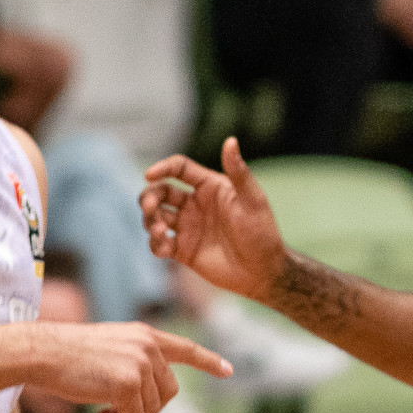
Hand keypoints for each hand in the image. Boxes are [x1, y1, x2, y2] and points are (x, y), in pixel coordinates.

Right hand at [29, 319, 230, 412]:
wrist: (41, 352)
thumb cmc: (66, 355)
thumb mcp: (109, 350)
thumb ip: (134, 363)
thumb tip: (151, 395)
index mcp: (143, 334)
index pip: (184, 348)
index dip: (207, 361)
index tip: (228, 370)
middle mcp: (148, 345)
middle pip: (168, 393)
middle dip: (146, 410)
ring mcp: (140, 363)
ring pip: (152, 410)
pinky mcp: (128, 383)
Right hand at [142, 137, 292, 300]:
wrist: (263, 271)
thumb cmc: (262, 232)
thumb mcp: (252, 200)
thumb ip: (239, 172)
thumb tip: (231, 140)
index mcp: (209, 187)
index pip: (179, 169)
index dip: (162, 167)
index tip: (150, 174)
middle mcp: (194, 204)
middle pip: (160, 192)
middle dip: (149, 196)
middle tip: (151, 207)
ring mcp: (187, 227)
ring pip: (154, 217)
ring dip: (149, 221)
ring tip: (161, 230)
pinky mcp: (183, 250)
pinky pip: (159, 244)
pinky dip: (155, 244)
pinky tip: (164, 248)